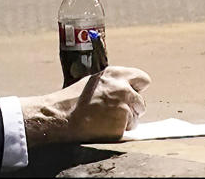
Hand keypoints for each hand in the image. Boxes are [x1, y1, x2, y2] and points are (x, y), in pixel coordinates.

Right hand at [20, 66, 151, 146]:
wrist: (61, 117)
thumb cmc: (72, 100)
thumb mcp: (93, 82)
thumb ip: (112, 83)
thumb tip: (126, 88)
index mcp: (115, 75)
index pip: (142, 79)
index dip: (136, 87)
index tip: (132, 92)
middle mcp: (123, 89)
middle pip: (140, 102)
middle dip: (131, 107)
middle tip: (114, 110)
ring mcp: (124, 108)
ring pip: (135, 118)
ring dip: (124, 120)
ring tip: (104, 119)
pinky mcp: (122, 125)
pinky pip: (127, 130)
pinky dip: (117, 130)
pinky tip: (102, 127)